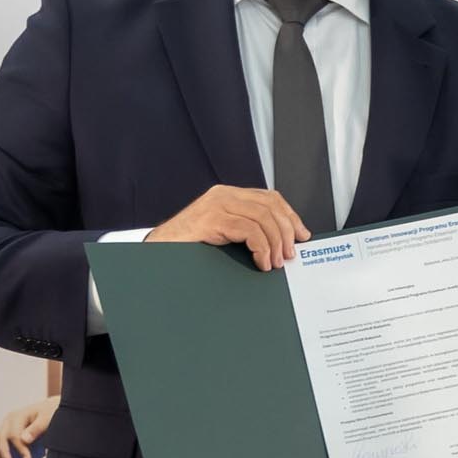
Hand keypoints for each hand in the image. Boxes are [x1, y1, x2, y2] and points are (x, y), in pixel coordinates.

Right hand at [0, 394, 60, 457]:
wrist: (50, 407)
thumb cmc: (50, 412)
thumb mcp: (47, 418)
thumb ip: (37, 428)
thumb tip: (25, 439)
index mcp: (19, 415)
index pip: (15, 435)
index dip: (20, 449)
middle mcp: (9, 419)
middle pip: (0, 436)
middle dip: (4, 453)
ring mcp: (5, 424)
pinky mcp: (5, 429)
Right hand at [147, 185, 309, 270]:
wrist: (156, 252)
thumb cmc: (187, 248)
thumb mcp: (222, 235)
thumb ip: (245, 231)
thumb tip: (280, 245)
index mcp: (228, 196)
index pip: (270, 198)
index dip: (290, 216)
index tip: (301, 236)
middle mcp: (223, 195)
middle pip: (270, 206)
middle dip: (287, 231)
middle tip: (289, 254)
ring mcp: (217, 205)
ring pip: (263, 218)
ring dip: (275, 243)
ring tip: (274, 262)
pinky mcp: (212, 219)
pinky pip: (249, 230)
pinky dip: (262, 247)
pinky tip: (261, 261)